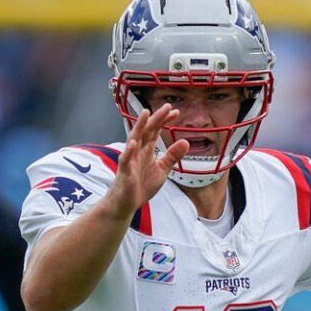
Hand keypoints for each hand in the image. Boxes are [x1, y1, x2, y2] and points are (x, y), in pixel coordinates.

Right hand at [105, 104, 187, 219]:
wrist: (127, 203)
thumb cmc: (141, 185)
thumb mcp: (162, 169)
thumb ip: (172, 156)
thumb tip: (186, 141)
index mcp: (146, 149)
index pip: (156, 130)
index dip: (165, 121)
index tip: (176, 112)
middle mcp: (138, 151)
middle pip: (147, 130)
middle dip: (156, 118)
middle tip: (167, 106)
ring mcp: (130, 160)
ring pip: (134, 139)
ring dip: (139, 126)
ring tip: (145, 114)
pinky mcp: (124, 172)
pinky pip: (126, 160)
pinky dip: (129, 151)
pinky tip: (134, 143)